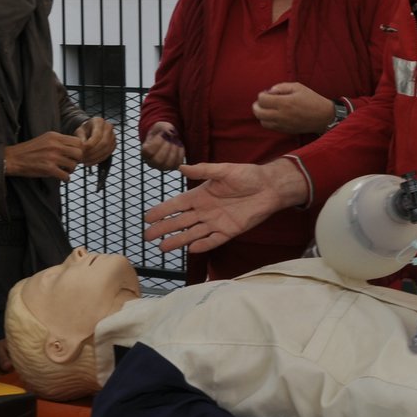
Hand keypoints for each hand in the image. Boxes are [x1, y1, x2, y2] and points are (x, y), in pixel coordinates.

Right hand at [5, 132, 85, 181]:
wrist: (13, 158)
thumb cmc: (29, 150)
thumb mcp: (45, 139)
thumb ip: (59, 141)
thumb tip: (74, 148)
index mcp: (55, 136)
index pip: (77, 141)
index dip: (79, 149)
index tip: (73, 155)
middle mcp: (55, 145)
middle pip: (79, 152)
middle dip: (77, 160)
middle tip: (71, 163)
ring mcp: (52, 157)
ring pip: (73, 165)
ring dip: (71, 170)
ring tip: (65, 171)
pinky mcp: (48, 168)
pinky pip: (66, 176)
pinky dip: (66, 179)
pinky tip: (62, 178)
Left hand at [75, 116, 116, 164]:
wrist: (89, 131)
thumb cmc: (83, 130)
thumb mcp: (79, 132)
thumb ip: (81, 139)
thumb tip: (83, 148)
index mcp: (99, 121)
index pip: (97, 135)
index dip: (90, 145)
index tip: (81, 151)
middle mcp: (108, 127)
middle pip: (104, 143)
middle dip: (93, 153)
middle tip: (83, 159)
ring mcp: (113, 136)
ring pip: (106, 150)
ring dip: (95, 158)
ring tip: (85, 162)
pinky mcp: (114, 144)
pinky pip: (108, 154)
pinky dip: (98, 160)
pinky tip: (89, 162)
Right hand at [140, 122, 185, 169]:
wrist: (166, 137)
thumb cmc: (161, 132)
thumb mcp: (160, 126)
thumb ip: (164, 128)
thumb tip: (170, 133)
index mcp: (144, 152)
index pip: (148, 151)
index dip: (157, 141)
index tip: (162, 133)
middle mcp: (151, 162)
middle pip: (158, 160)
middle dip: (167, 147)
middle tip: (170, 138)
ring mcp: (162, 167)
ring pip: (168, 164)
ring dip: (174, 150)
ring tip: (176, 140)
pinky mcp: (172, 167)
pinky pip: (178, 163)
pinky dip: (180, 153)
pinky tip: (179, 145)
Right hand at [142, 160, 306, 253]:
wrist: (269, 187)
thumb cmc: (247, 175)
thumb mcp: (224, 170)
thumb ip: (203, 170)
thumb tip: (181, 167)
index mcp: (201, 195)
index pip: (177, 205)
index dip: (162, 211)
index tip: (147, 217)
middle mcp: (205, 210)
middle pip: (180, 221)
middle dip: (164, 229)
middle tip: (148, 236)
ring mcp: (216, 222)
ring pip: (192, 233)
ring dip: (178, 240)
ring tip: (162, 248)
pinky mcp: (229, 231)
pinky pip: (213, 240)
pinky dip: (203, 245)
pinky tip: (191, 249)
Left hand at [251, 82, 333, 134]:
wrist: (323, 117)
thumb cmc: (311, 99)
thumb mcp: (298, 87)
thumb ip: (281, 87)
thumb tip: (269, 91)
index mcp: (285, 102)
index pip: (262, 100)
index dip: (261, 95)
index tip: (267, 93)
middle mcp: (281, 115)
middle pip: (258, 113)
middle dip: (257, 105)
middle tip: (262, 101)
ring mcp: (283, 124)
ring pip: (262, 121)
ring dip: (261, 114)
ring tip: (267, 108)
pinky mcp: (285, 130)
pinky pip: (270, 127)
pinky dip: (267, 121)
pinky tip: (273, 115)